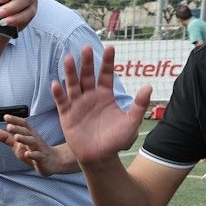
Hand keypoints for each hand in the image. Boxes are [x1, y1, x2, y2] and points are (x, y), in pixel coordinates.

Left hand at [0, 115, 77, 175]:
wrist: (53, 162)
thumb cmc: (34, 151)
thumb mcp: (18, 145)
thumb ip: (6, 138)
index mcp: (29, 134)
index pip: (23, 124)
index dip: (15, 120)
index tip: (6, 116)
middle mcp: (35, 139)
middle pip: (27, 132)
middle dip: (18, 129)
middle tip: (9, 126)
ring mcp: (39, 148)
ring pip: (32, 142)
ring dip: (24, 139)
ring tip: (16, 137)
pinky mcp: (42, 158)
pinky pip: (38, 156)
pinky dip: (32, 154)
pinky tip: (27, 153)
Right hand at [50, 45, 149, 168]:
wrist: (100, 157)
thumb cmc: (116, 140)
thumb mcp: (131, 122)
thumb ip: (139, 105)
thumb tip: (149, 87)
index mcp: (105, 96)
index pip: (106, 74)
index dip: (108, 62)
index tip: (110, 47)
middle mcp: (90, 97)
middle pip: (87, 75)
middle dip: (87, 62)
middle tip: (86, 48)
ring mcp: (77, 105)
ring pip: (73, 85)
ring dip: (70, 72)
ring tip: (68, 58)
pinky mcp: (67, 116)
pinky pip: (62, 102)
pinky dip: (58, 93)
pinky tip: (56, 84)